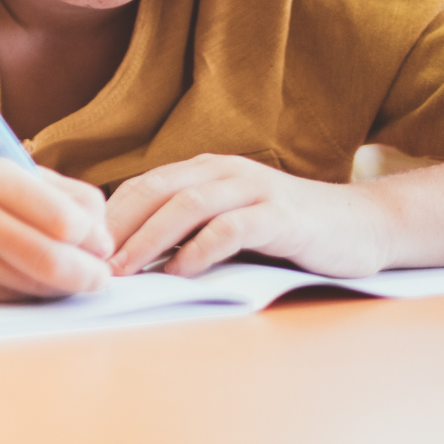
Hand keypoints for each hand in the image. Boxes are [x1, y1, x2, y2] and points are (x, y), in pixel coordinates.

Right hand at [0, 157, 113, 300]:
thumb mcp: (1, 175)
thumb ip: (57, 197)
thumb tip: (104, 240)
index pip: (72, 218)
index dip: (97, 237)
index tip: (99, 243)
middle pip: (56, 257)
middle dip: (89, 273)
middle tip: (96, 276)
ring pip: (37, 284)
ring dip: (62, 287)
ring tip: (63, 277)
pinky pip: (12, 298)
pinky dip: (29, 293)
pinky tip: (21, 278)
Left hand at [107, 155, 388, 279]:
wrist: (364, 225)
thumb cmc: (286, 230)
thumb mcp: (229, 219)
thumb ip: (187, 228)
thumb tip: (125, 255)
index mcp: (204, 170)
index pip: (141, 186)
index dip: (107, 216)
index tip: (79, 248)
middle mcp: (224, 172)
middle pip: (153, 191)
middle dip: (116, 228)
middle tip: (89, 262)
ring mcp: (253, 190)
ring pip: (184, 206)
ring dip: (147, 240)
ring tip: (123, 272)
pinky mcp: (280, 217)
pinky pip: (229, 229)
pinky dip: (198, 251)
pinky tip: (178, 273)